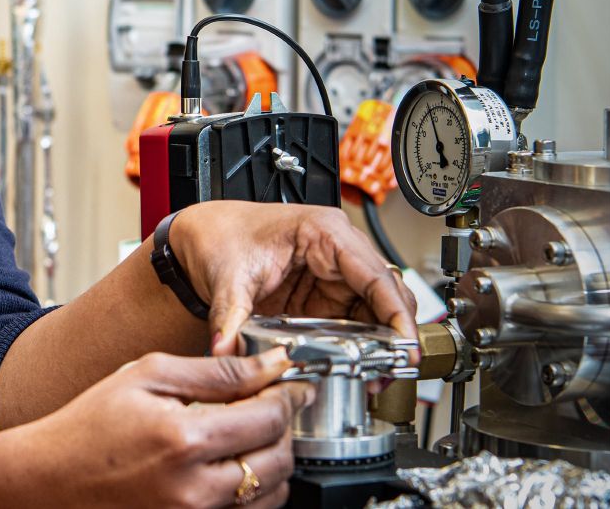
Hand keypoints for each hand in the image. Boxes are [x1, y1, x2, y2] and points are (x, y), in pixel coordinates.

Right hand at [11, 348, 312, 507]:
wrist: (51, 479)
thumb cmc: (89, 425)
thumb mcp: (145, 376)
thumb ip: (214, 371)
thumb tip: (269, 366)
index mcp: (184, 438)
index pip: (269, 417)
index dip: (288, 395)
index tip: (292, 383)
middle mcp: (195, 488)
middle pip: (279, 459)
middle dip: (282, 427)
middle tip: (270, 405)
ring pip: (273, 493)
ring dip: (272, 461)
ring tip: (249, 436)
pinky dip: (254, 491)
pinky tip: (234, 466)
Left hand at [170, 201, 418, 355]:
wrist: (205, 235)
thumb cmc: (222, 236)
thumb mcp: (228, 277)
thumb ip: (229, 316)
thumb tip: (225, 348)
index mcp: (325, 232)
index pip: (377, 276)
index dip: (397, 314)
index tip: (405, 347)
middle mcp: (338, 250)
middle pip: (386, 294)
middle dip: (393, 335)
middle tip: (390, 372)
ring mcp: (334, 273)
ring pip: (375, 310)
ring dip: (380, 342)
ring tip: (377, 377)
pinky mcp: (325, 293)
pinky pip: (354, 319)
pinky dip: (361, 342)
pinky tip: (359, 365)